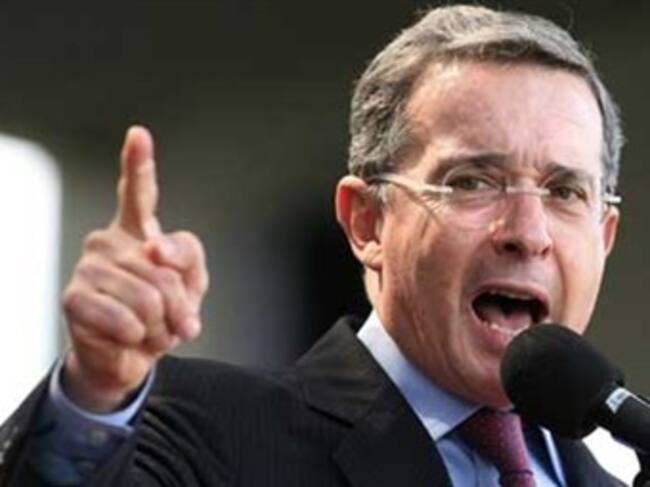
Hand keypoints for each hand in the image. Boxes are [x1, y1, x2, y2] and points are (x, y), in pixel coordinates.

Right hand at [61, 126, 208, 411]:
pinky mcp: (75, 297)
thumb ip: (187, 257)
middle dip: (179, 305)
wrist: (131, 355)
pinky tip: (129, 336)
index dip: (138, 163)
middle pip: (165, 268)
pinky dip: (138, 336)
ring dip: (161, 325)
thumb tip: (154, 246)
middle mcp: (109, 241)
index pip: (139, 193)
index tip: (139, 135)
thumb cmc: (163, 315)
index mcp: (138, 232)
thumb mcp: (192, 284)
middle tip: (173, 321)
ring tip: (150, 329)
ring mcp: (89, 266)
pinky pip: (125, 319)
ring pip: (149, 296)